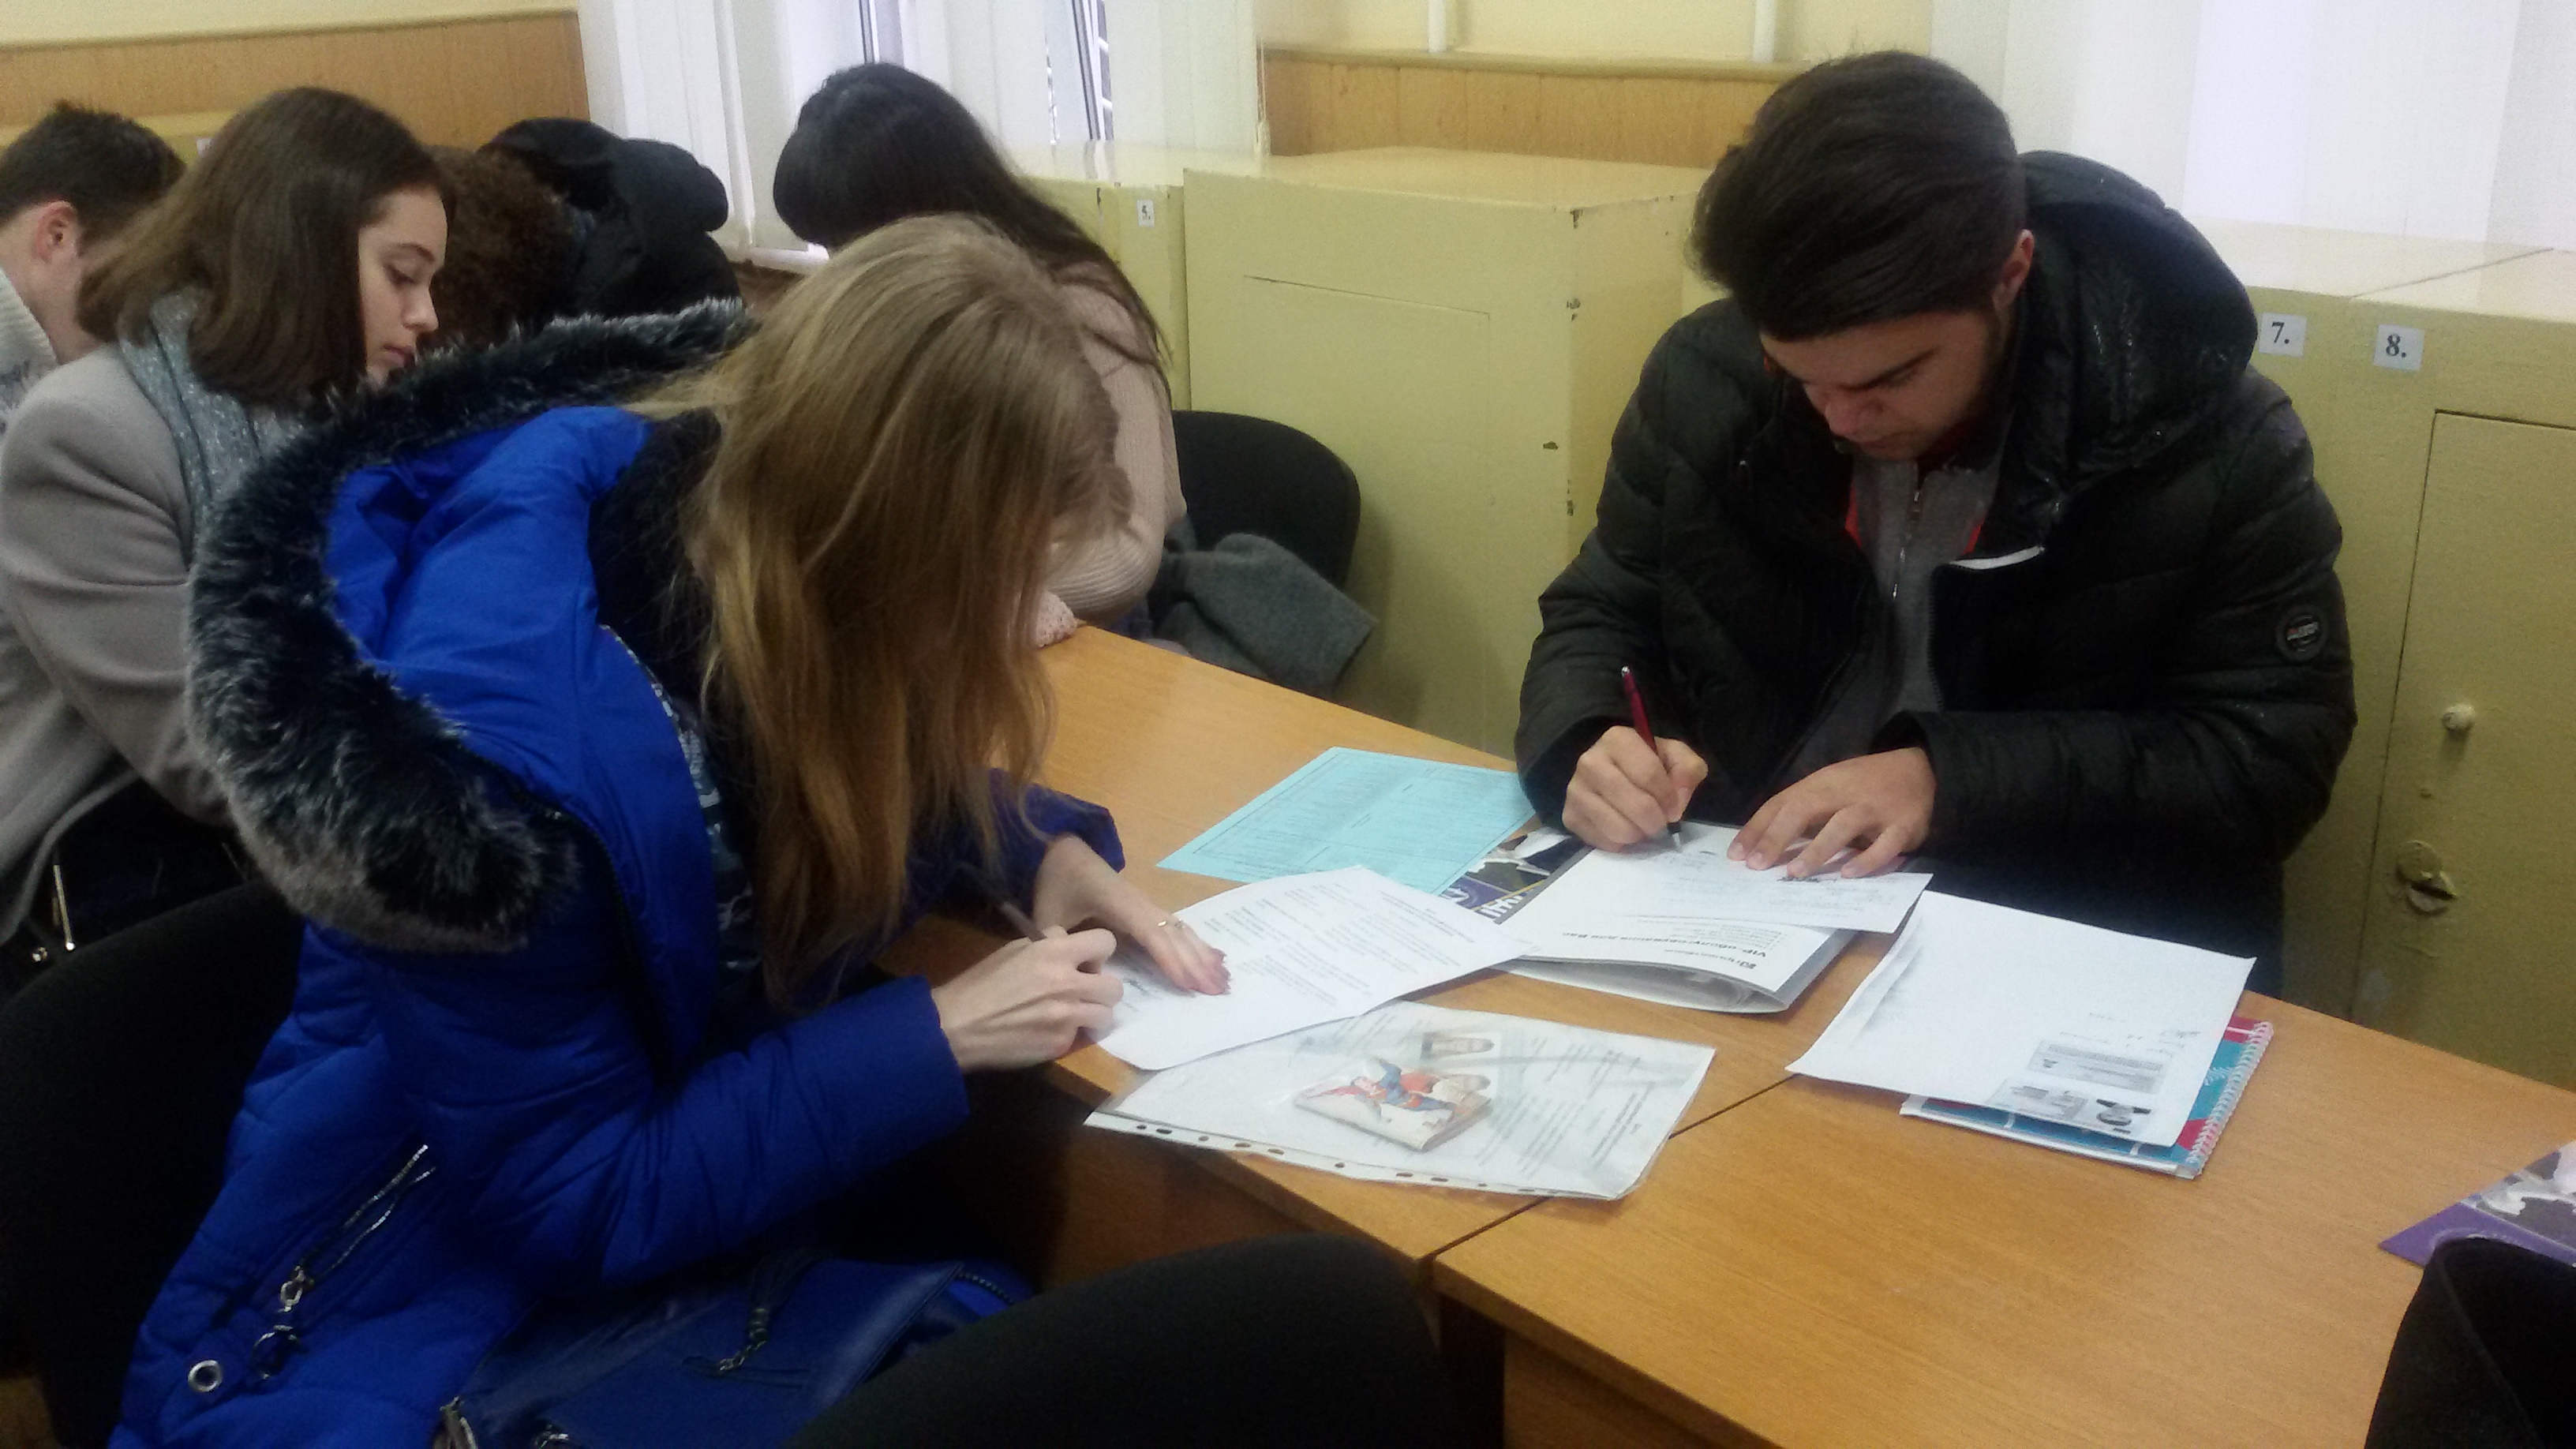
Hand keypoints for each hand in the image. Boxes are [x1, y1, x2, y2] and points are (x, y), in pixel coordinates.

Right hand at [931, 928, 1122, 1070]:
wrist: (957, 1026)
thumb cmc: (981, 983)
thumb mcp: (1014, 949)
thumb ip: (1048, 944)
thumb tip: (1071, 944)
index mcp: (1054, 953)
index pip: (1106, 942)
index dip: (1100, 951)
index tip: (1089, 960)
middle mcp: (1067, 984)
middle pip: (1115, 986)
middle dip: (1102, 988)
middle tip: (1085, 991)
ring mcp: (1067, 1017)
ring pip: (1106, 1015)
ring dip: (1093, 1014)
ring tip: (1076, 1014)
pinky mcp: (1061, 1044)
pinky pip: (1080, 1036)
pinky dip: (1069, 1034)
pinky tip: (1049, 1031)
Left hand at [1030, 835, 1227, 993]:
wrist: (1059, 850)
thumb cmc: (1056, 881)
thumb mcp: (1049, 914)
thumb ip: (1063, 943)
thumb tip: (1084, 972)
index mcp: (1120, 904)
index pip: (1152, 936)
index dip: (1171, 960)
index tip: (1190, 984)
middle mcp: (1141, 903)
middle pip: (1175, 935)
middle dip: (1197, 963)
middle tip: (1218, 991)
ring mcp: (1146, 904)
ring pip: (1181, 931)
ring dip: (1202, 955)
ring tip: (1223, 980)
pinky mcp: (1145, 908)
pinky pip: (1175, 927)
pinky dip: (1196, 944)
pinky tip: (1213, 957)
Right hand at [1562, 727, 1707, 849]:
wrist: (1610, 772)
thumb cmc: (1646, 763)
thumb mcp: (1674, 757)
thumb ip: (1687, 770)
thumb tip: (1677, 802)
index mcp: (1617, 739)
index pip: (1649, 774)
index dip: (1668, 797)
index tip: (1674, 806)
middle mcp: (1590, 762)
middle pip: (1637, 806)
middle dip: (1656, 821)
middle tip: (1660, 822)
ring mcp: (1575, 791)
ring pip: (1620, 829)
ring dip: (1639, 834)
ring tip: (1641, 825)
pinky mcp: (1570, 816)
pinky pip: (1604, 842)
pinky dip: (1620, 843)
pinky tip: (1623, 828)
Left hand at [1729, 747, 1933, 877]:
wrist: (1922, 770)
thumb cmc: (1865, 783)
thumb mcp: (1830, 786)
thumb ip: (1802, 809)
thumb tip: (1762, 841)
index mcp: (1822, 783)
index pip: (1782, 803)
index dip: (1758, 828)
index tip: (1736, 855)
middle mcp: (1845, 793)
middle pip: (1805, 809)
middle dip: (1777, 837)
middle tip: (1757, 865)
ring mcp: (1875, 808)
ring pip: (1842, 826)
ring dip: (1817, 850)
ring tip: (1794, 873)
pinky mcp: (1903, 826)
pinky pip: (1884, 845)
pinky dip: (1866, 860)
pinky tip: (1848, 874)